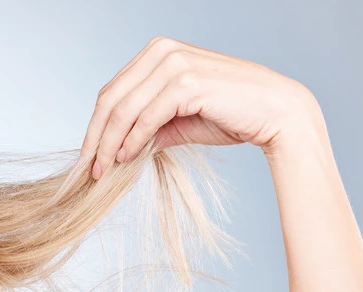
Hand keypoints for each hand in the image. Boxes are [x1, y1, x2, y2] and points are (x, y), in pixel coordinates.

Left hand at [79, 36, 319, 178]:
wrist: (275, 113)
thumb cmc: (229, 114)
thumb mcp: (178, 121)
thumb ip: (148, 128)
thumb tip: (118, 150)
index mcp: (157, 52)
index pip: (112, 90)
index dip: (95, 126)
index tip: (88, 156)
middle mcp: (162, 51)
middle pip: (111, 99)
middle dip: (96, 137)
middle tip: (88, 168)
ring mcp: (174, 64)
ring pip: (124, 110)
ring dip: (109, 144)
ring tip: (103, 170)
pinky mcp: (186, 82)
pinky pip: (146, 118)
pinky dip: (131, 141)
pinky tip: (125, 158)